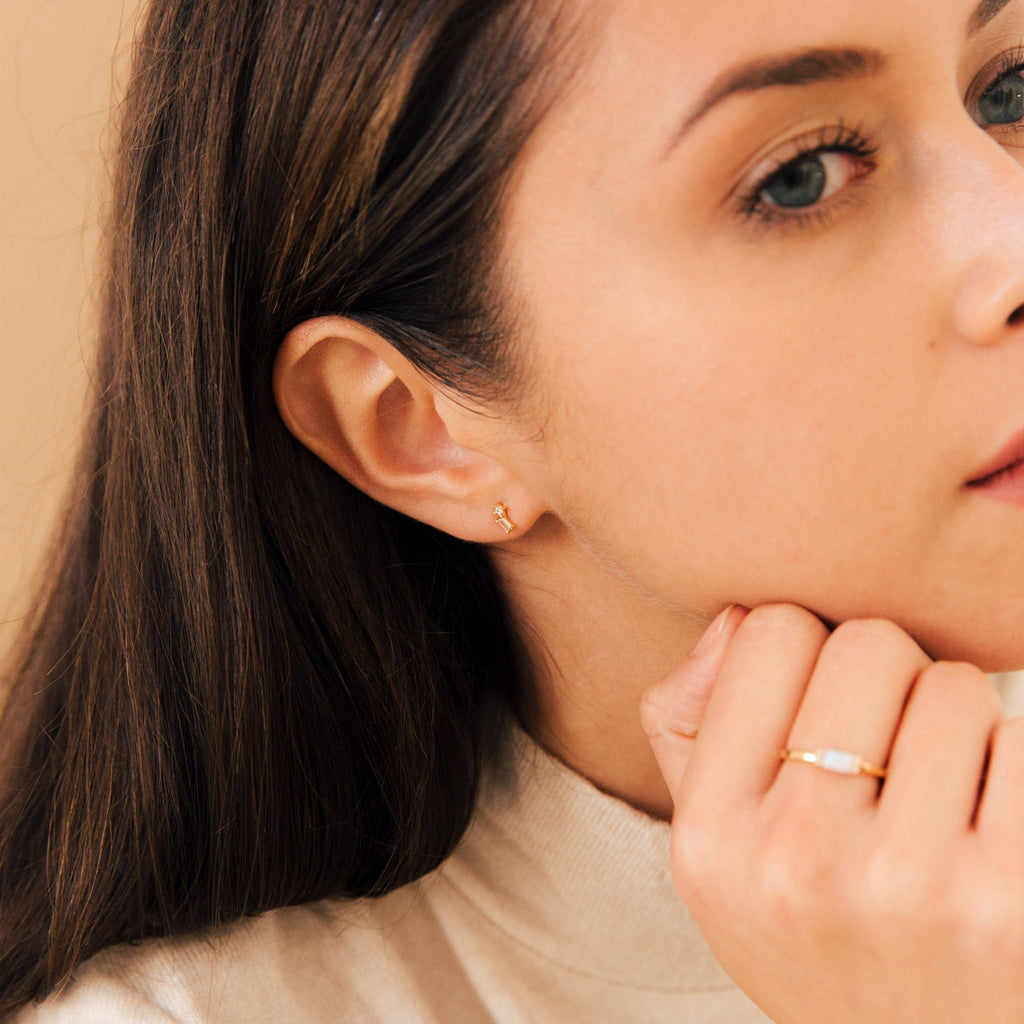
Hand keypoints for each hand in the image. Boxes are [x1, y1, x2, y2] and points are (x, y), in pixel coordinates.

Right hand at [642, 604, 1023, 1023]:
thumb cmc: (813, 928)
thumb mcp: (715, 845)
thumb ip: (689, 721)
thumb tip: (737, 615)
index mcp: (712, 836)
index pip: (768, 630)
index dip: (803, 654)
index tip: (813, 711)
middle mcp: (798, 861)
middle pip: (868, 643)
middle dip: (888, 679)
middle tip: (884, 753)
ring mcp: (911, 886)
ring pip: (957, 688)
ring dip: (958, 727)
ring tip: (935, 802)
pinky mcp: (1011, 901)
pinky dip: (1012, 769)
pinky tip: (984, 832)